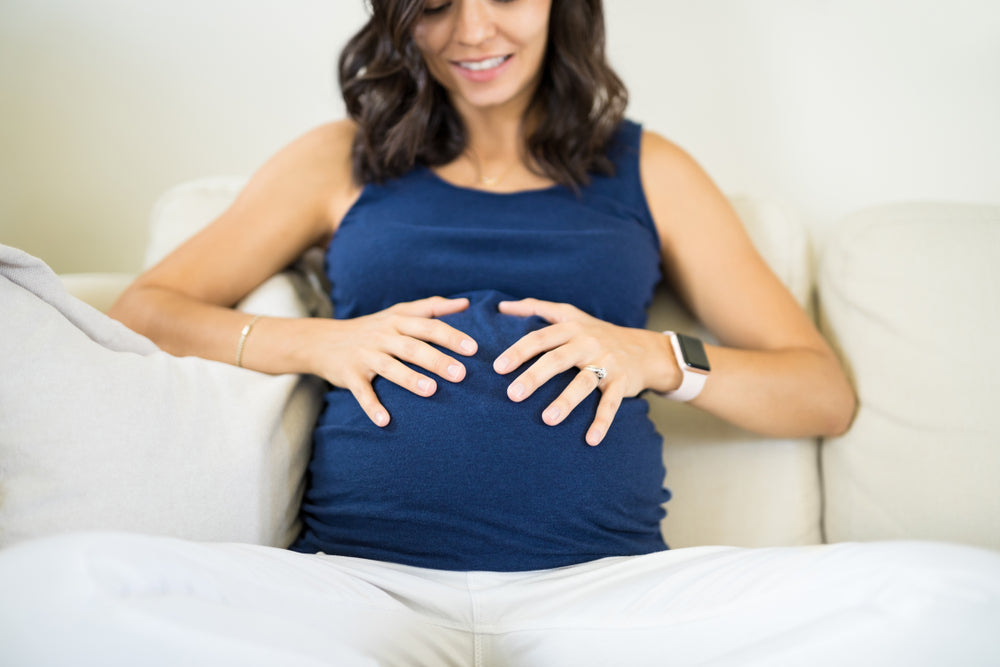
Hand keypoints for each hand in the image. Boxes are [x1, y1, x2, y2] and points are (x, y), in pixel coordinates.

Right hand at [316, 296, 477, 426]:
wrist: (323, 340)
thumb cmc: (372, 328)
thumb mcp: (398, 312)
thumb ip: (431, 307)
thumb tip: (466, 303)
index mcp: (398, 320)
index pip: (429, 325)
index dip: (451, 336)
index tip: (474, 348)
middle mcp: (383, 336)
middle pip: (413, 346)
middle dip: (437, 359)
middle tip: (461, 373)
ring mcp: (365, 355)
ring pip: (390, 367)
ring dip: (410, 379)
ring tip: (431, 390)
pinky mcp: (350, 374)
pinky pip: (362, 392)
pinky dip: (372, 407)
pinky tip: (385, 421)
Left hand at [492, 298, 673, 445]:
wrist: (644, 348)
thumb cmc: (595, 333)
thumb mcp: (570, 314)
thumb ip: (536, 308)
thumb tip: (502, 306)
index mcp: (571, 328)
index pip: (540, 338)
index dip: (519, 351)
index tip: (498, 368)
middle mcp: (588, 343)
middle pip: (557, 359)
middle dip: (534, 376)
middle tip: (513, 395)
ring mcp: (607, 362)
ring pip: (584, 381)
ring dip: (566, 401)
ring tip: (547, 420)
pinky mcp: (622, 382)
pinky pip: (611, 403)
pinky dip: (602, 421)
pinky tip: (591, 440)